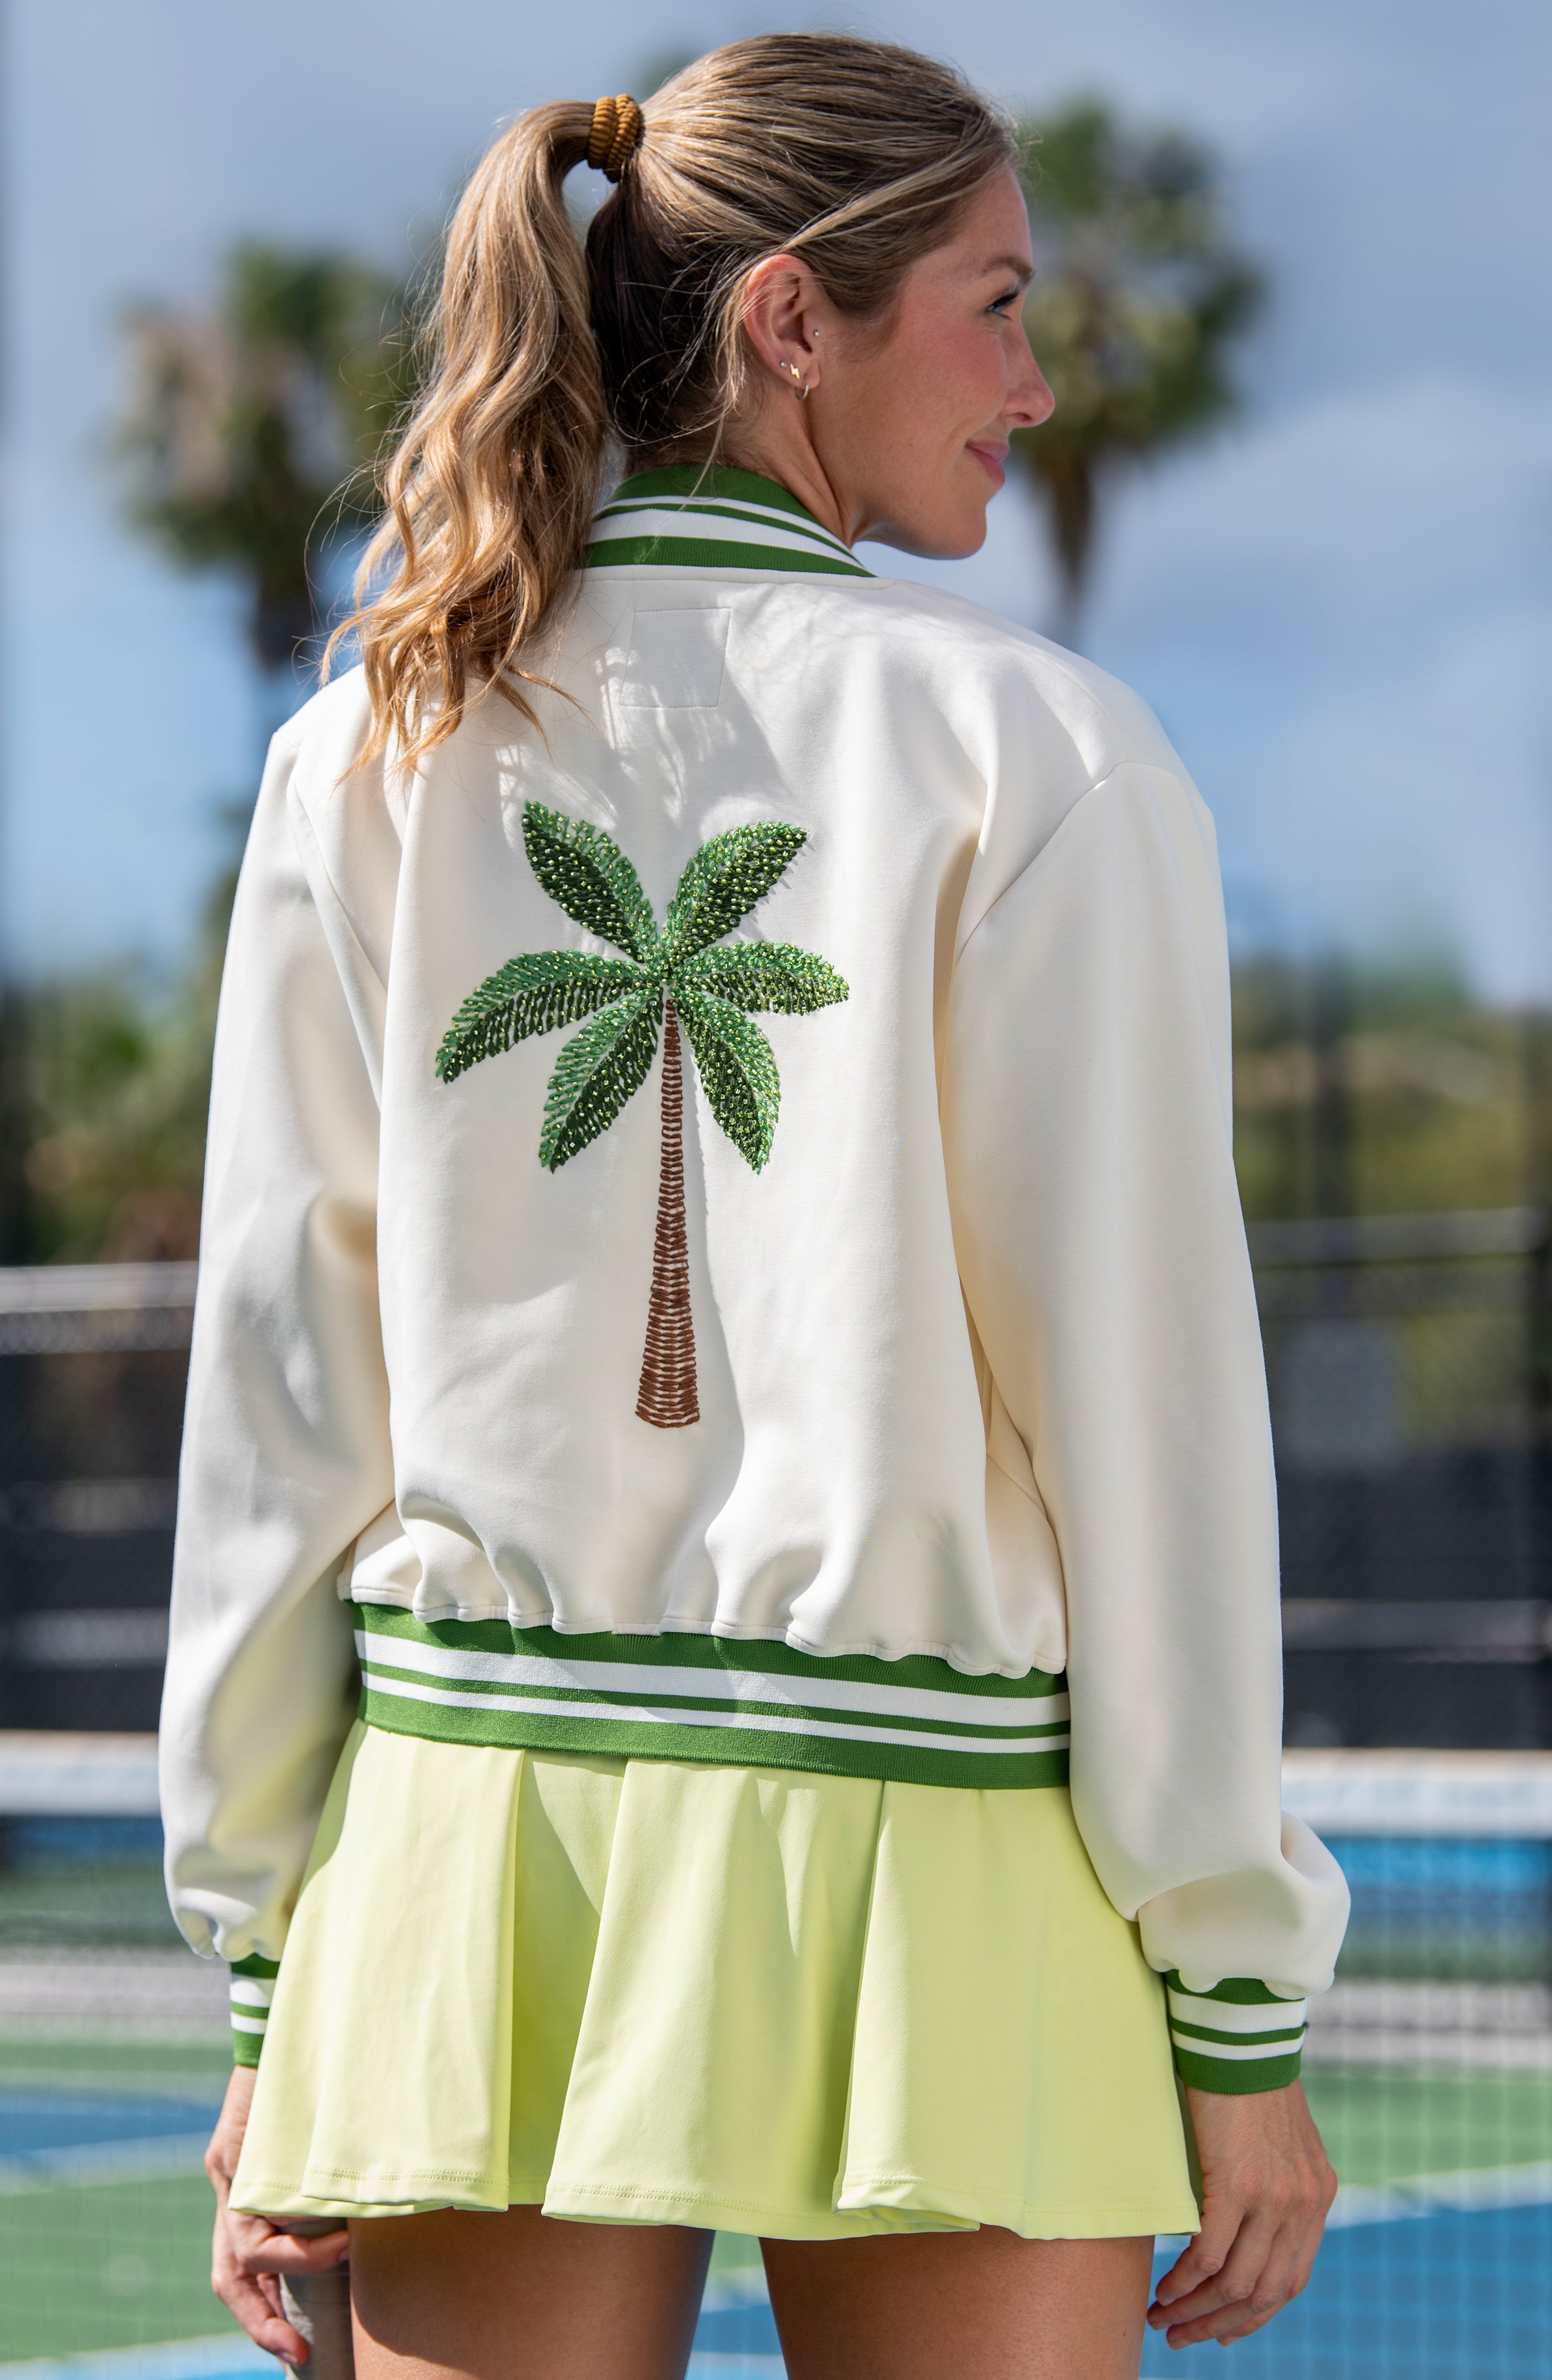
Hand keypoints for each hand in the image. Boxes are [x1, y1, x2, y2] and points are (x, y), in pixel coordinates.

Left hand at [207, 2064, 350, 2365]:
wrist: (288, 2018)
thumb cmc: (317, 2075)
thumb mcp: (318, 2142)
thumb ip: (324, 2180)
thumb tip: (370, 2219)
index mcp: (245, 2190)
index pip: (241, 2267)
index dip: (261, 2312)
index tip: (295, 2348)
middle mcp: (229, 2186)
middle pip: (230, 2273)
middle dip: (260, 2320)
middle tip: (296, 2351)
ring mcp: (227, 2172)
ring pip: (242, 2252)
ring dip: (294, 2269)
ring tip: (340, 2258)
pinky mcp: (233, 2153)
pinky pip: (253, 2216)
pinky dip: (295, 2238)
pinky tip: (335, 2236)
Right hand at [1148, 2081, 1336, 2349]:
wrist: (1240, 2038)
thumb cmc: (1247, 2081)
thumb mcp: (1276, 2144)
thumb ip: (1271, 2187)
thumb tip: (1238, 2228)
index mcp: (1317, 2197)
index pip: (1291, 2280)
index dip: (1254, 2315)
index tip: (1221, 2331)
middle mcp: (1303, 2206)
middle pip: (1264, 2293)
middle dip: (1219, 2325)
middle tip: (1181, 2336)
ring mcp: (1275, 2198)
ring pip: (1235, 2282)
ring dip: (1195, 2310)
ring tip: (1162, 2318)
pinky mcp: (1239, 2184)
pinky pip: (1210, 2253)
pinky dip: (1185, 2280)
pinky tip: (1163, 2287)